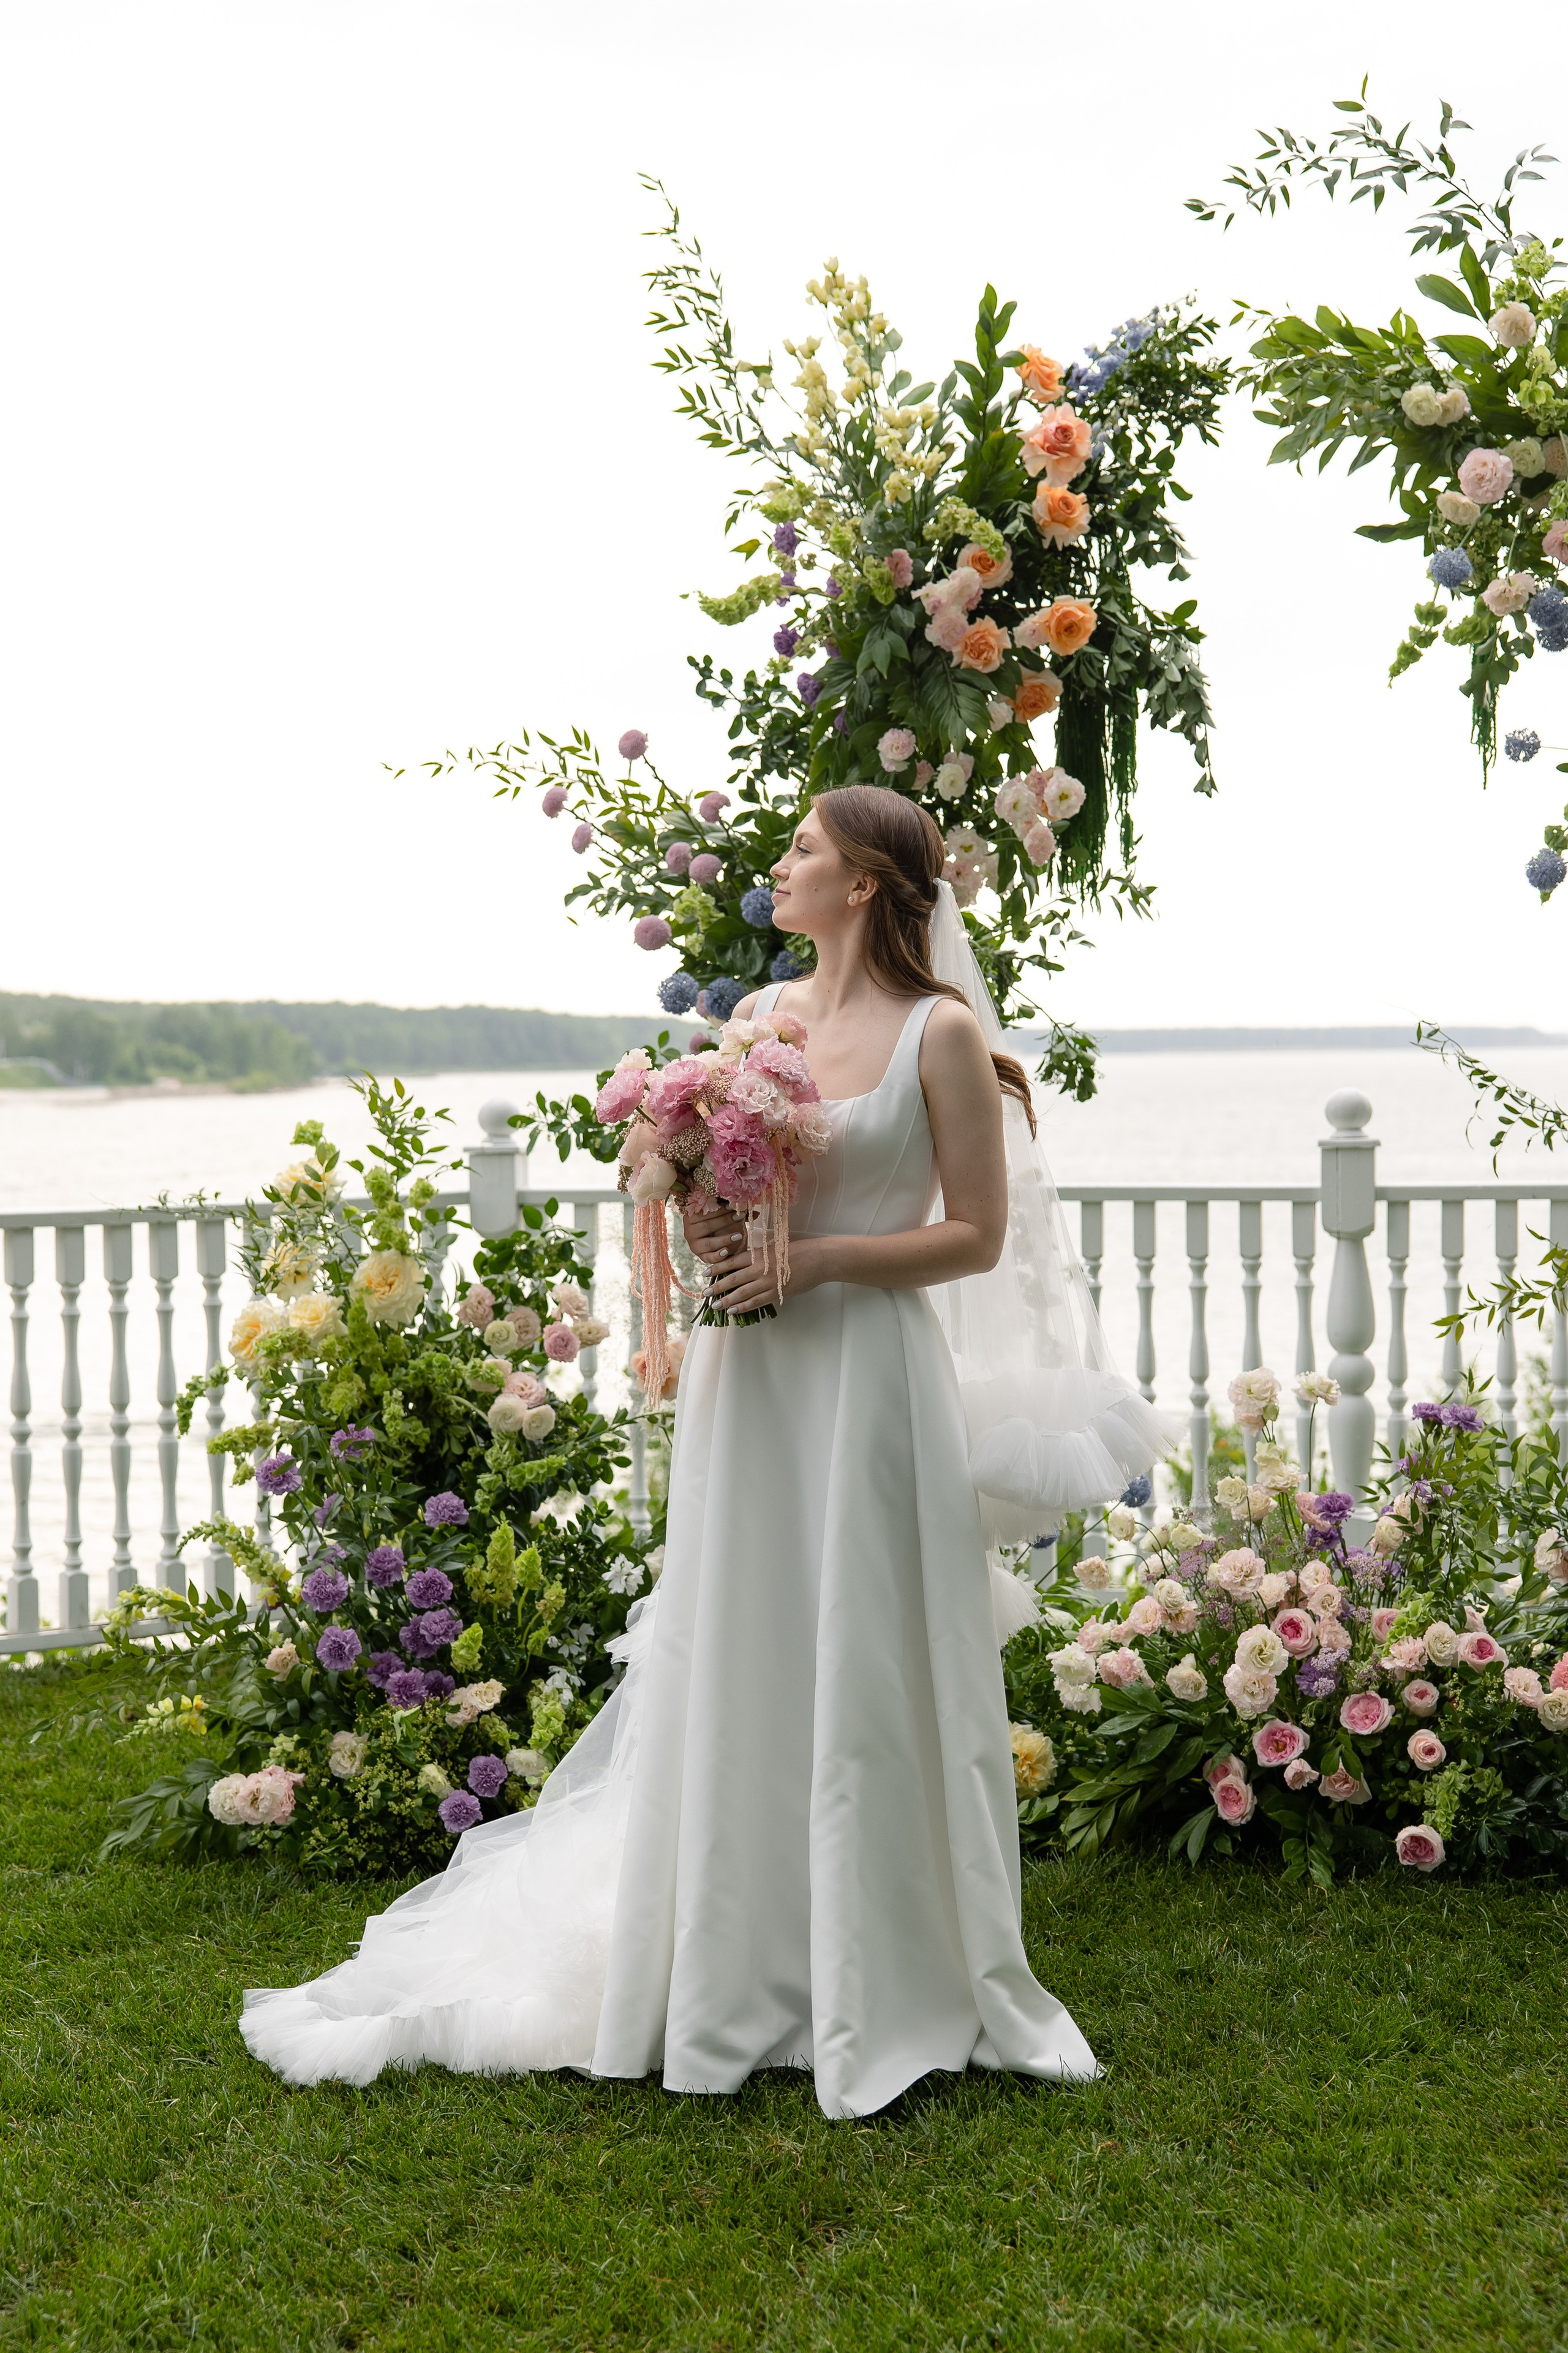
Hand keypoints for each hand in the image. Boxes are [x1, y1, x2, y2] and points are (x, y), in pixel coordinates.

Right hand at [682, 1202, 748, 1271]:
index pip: (705, 1211)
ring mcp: (694, 1245)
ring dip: (724, 1239)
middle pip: (707, 1226)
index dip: (721, 1209)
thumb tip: (756, 1212)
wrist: (714, 1239)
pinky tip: (727, 1251)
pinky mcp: (700, 1256)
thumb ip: (737, 1212)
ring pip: (709, 1243)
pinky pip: (708, 1257)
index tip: (735, 1206)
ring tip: (739, 1236)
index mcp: (691, 1216)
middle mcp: (689, 1231)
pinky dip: (718, 1255)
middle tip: (740, 1217)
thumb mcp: (725, 1214)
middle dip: (725, 1221)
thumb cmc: (719, 1222)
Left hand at [709, 1232, 830, 1313]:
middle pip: (733, 1278)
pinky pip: (756, 1302)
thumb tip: (745, 1260)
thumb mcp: (775, 1247)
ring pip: (742, 1293)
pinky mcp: (777, 1293)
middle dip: (717, 1286)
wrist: (818, 1259)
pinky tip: (733, 1311)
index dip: (717, 1267)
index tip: (705, 1273)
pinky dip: (743, 1307)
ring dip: (727, 1300)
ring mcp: (768, 1282)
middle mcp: (760, 1268)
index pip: (732, 1261)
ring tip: (715, 1305)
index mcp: (759, 1255)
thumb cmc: (798, 1250)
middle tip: (705, 1293)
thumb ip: (760, 1254)